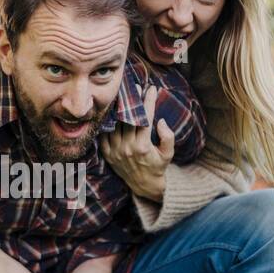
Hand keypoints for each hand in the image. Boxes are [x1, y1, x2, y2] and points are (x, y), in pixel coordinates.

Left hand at [100, 85, 175, 202]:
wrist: (144, 185)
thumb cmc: (158, 166)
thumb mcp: (168, 154)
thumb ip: (167, 137)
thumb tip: (160, 121)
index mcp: (143, 146)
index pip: (145, 119)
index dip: (148, 102)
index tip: (151, 89)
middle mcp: (127, 148)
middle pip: (127, 118)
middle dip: (133, 101)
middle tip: (134, 87)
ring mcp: (115, 151)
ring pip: (115, 124)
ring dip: (119, 109)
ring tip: (123, 96)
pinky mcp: (108, 154)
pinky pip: (104, 134)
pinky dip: (108, 123)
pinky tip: (112, 112)